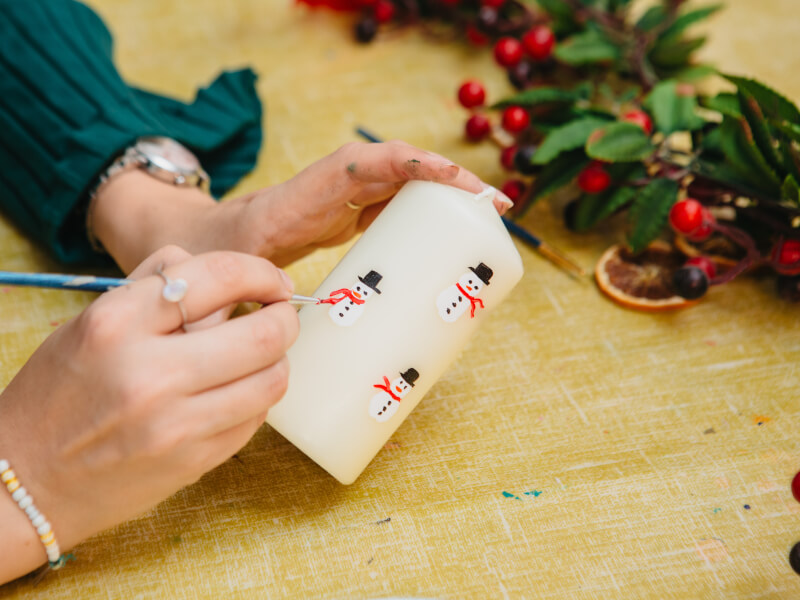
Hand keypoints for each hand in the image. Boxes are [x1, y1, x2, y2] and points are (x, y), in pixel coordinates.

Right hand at [0, 248, 298, 581]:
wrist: (26, 480)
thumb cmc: (59, 392)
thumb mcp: (93, 320)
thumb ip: (158, 283)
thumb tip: (228, 274)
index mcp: (118, 324)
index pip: (218, 277)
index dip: (261, 272)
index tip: (271, 281)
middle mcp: (150, 374)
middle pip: (264, 334)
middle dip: (285, 317)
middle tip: (280, 313)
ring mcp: (176, 425)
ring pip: (273, 379)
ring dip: (278, 359)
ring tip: (259, 352)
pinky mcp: (194, 461)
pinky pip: (256, 417)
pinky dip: (258, 395)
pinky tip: (238, 388)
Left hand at [90, 141, 512, 271]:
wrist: (204, 237)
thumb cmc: (216, 252)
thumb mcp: (228, 272)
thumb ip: (248, 296)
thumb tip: (285, 325)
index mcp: (302, 197)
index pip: (360, 167)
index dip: (405, 166)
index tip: (448, 178)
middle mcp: (329, 188)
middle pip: (395, 166)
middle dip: (447, 179)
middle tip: (494, 204)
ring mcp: (341, 197)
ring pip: (401, 181)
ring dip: (445, 192)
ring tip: (489, 213)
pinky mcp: (348, 212)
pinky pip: (393, 200)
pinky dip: (426, 207)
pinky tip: (452, 229)